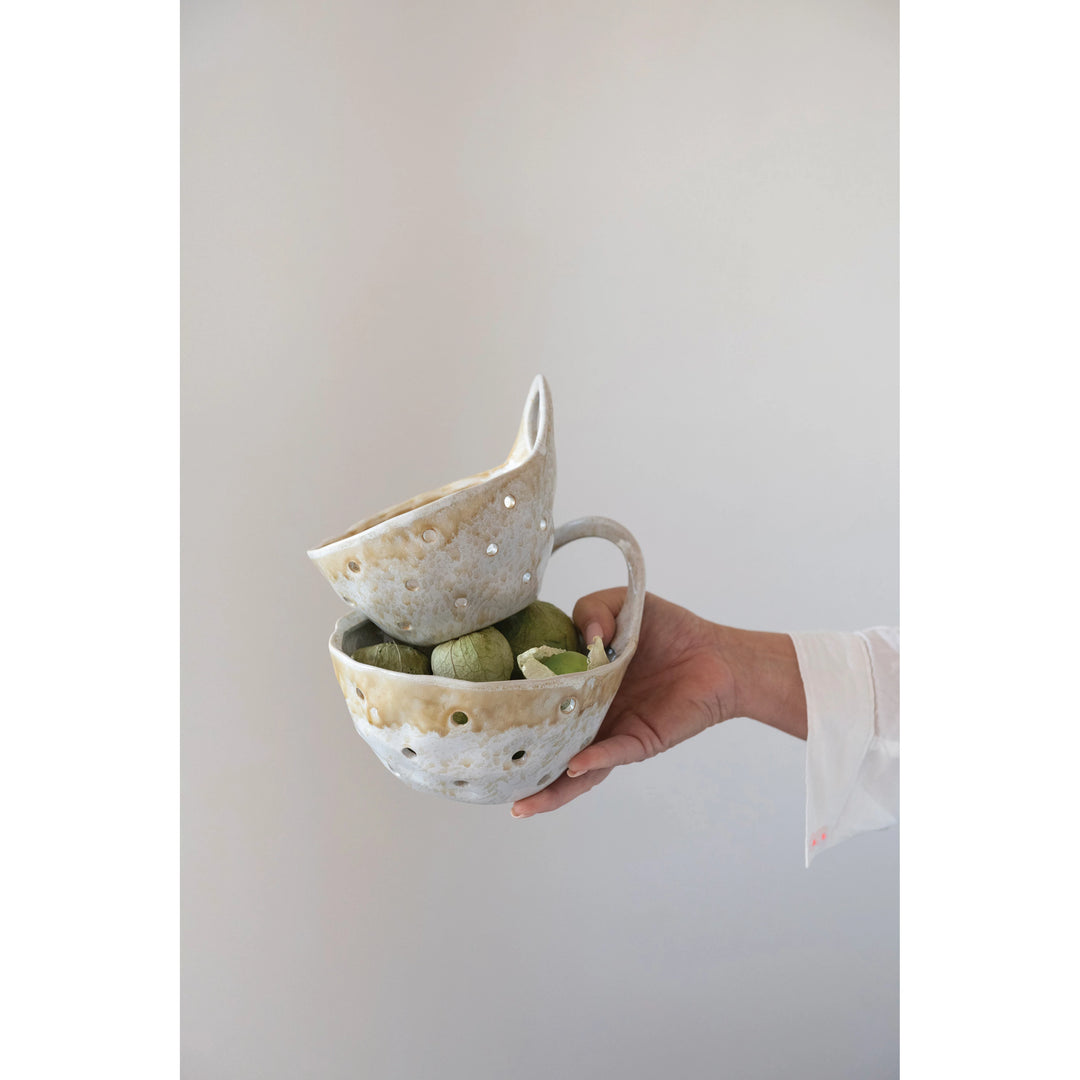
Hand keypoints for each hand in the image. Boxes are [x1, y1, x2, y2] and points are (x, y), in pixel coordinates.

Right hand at [510, 588, 806, 817]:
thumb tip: (585, 640)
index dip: (510, 710)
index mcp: (577, 687)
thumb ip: (592, 611)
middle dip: (522, 770)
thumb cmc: (667, 631)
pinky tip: (574, 767)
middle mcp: (590, 716)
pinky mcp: (641, 740)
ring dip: (551, 789)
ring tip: (523, 804)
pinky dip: (594, 761)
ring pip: (577, 769)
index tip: (479, 717)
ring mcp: (613, 733)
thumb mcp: (620, 606)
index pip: (537, 703)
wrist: (716, 654)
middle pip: (549, 747)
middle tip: (489, 781)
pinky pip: (614, 753)